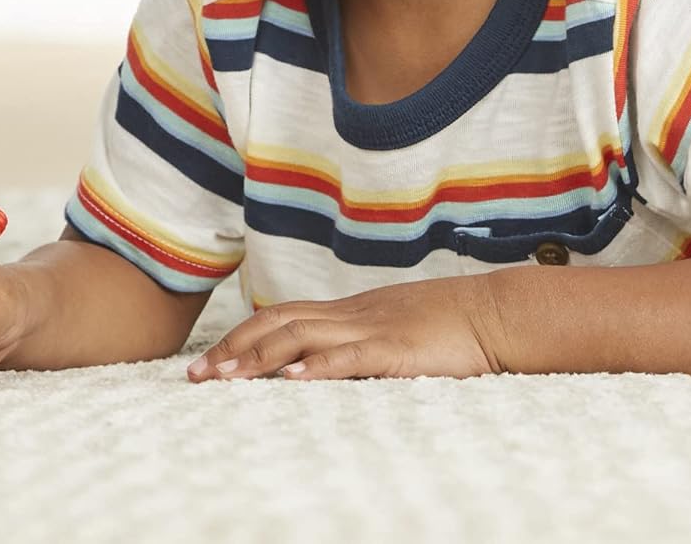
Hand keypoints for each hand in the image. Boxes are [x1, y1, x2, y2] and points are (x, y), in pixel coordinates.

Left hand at [186, 275, 500, 381]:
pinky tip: (293, 380)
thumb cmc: (449, 325)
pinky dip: (318, 367)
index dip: (241, 335)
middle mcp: (351, 314)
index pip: (282, 315)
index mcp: (349, 309)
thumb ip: (360, 339)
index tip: (209, 360)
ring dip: (259, 359)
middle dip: (233, 349)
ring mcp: (371, 328)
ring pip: (302, 337)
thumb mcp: (394, 327)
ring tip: (226, 378)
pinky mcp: (395, 349)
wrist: (494, 313)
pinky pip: (349, 356)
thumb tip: (324, 362)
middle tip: (196, 376)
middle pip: (278, 323)